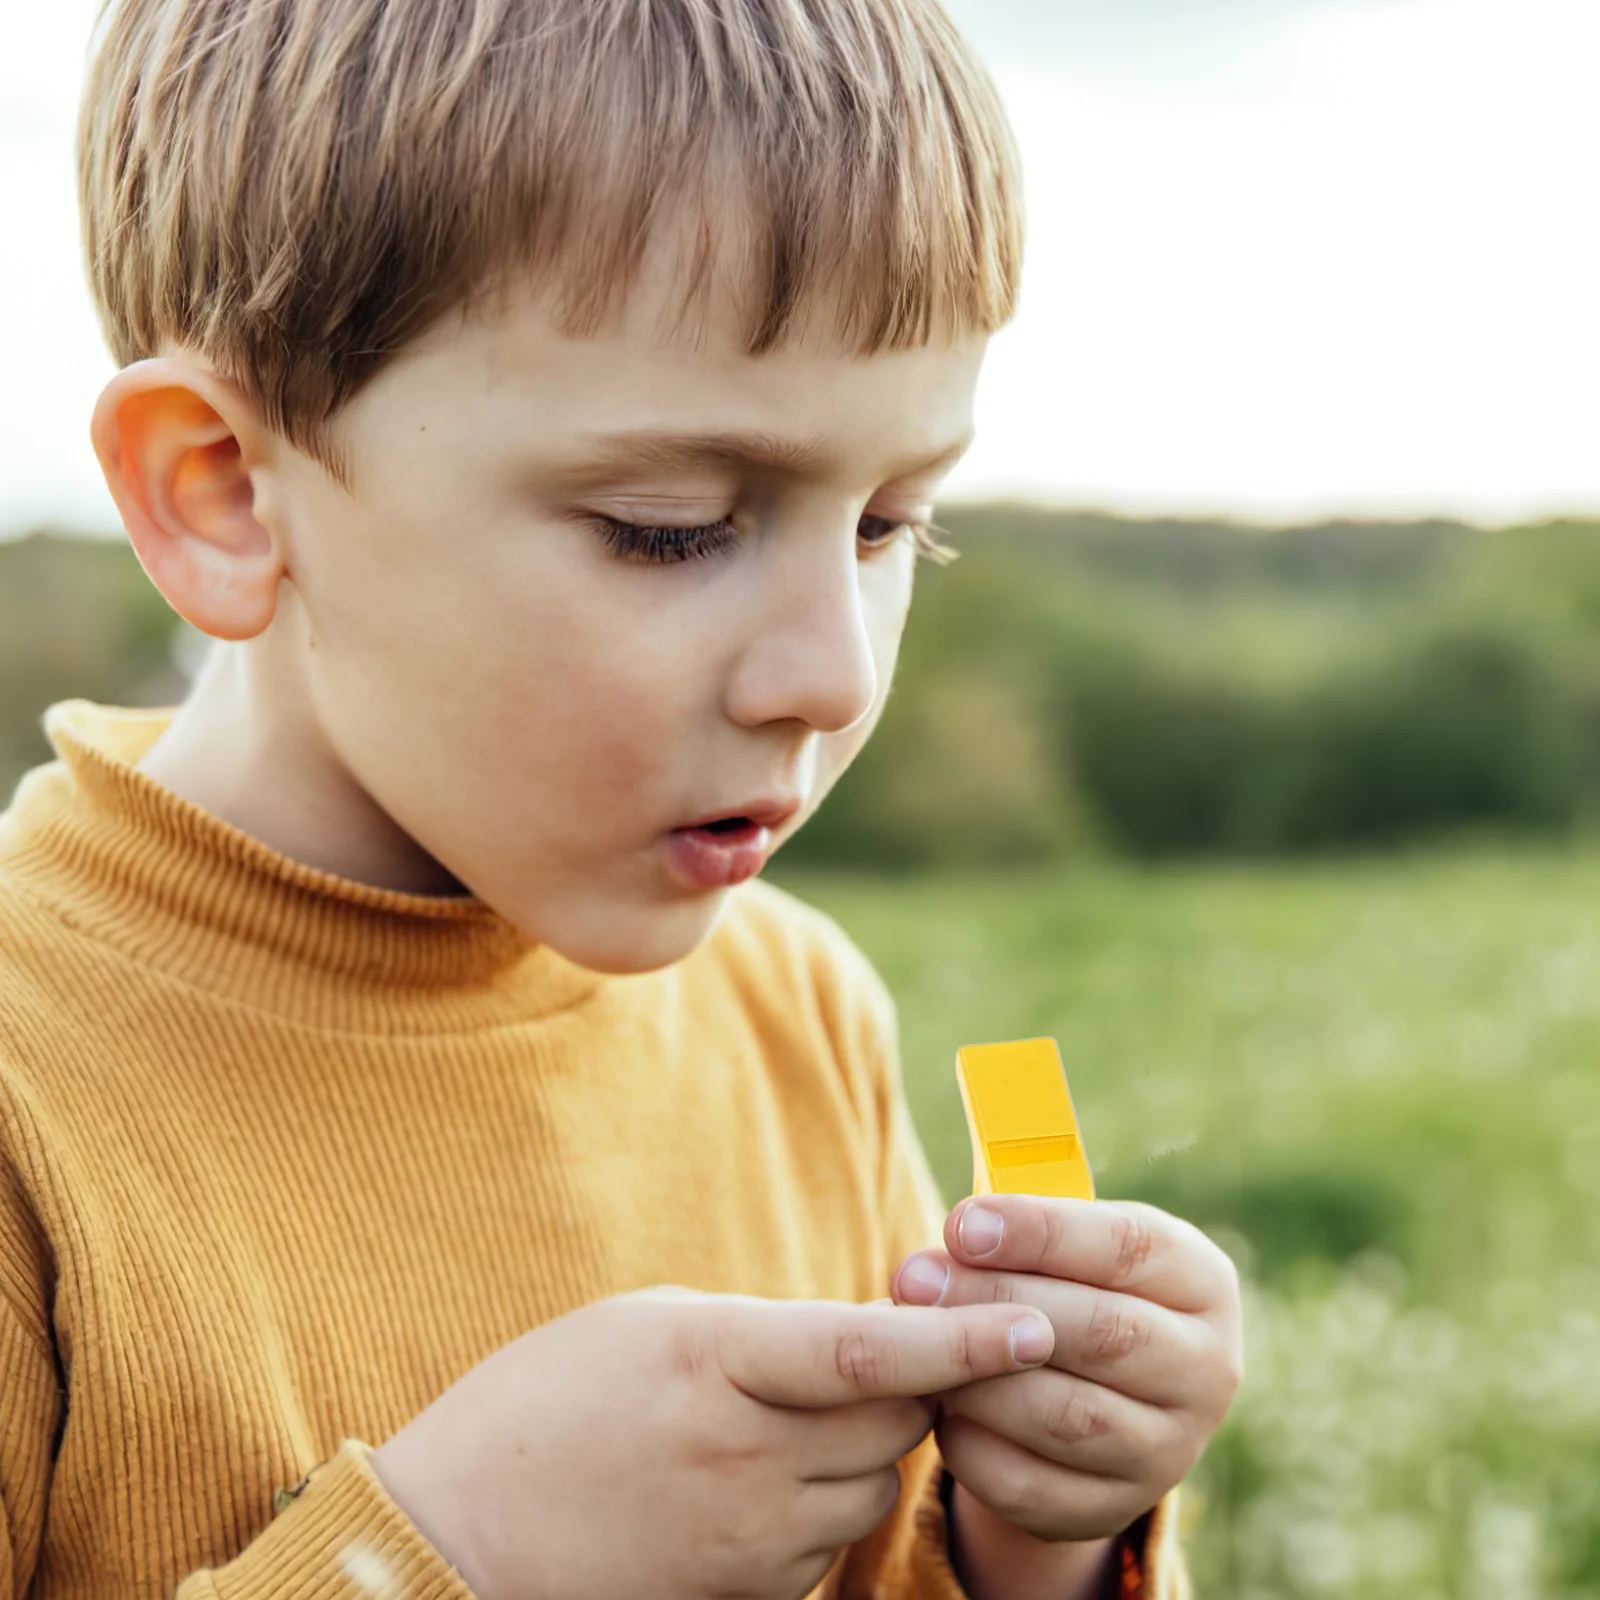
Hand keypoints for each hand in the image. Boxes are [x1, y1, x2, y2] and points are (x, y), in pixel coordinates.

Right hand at [369, 1285, 1057, 1599]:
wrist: (464, 1534)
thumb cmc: (548, 1400)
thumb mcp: (652, 1326)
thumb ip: (759, 1335)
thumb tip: (851, 1344)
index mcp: (717, 1364)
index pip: (868, 1352)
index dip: (962, 1340)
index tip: (1034, 1321)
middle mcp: (747, 1457)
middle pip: (894, 1421)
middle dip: (915, 1383)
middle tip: (889, 1348)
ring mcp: (749, 1537)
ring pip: (872, 1482)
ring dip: (867, 1443)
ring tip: (793, 1415)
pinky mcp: (747, 1592)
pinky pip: (828, 1537)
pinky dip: (823, 1499)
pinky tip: (762, 1475)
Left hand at [891, 1196, 1242, 1556]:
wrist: (1099, 1390)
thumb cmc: (1071, 1284)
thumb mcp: (1070, 1240)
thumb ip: (1026, 1225)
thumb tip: (961, 1228)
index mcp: (1201, 1280)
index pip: (1128, 1247)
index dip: (1041, 1233)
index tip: (961, 1223)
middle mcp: (1206, 1368)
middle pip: (1101, 1332)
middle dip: (995, 1300)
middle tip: (914, 1280)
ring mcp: (1170, 1450)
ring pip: (1068, 1417)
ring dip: (979, 1378)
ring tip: (916, 1344)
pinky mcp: (1115, 1508)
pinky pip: (1034, 1486)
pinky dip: (974, 1446)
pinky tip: (933, 1406)